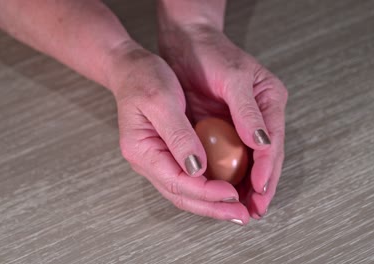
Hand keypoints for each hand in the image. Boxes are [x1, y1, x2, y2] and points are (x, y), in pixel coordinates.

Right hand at [109, 43, 250, 223]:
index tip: (233, 194)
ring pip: (186, 192)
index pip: (178, 182)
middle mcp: (147, 161)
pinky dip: (208, 188)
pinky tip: (226, 189)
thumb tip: (198, 169)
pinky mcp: (167, 155)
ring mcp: (156, 160)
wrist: (131, 69)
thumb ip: (179, 135)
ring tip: (237, 209)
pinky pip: (189, 179)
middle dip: (213, 208)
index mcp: (142, 150)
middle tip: (241, 214)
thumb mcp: (162, 101)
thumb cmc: (143, 79)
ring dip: (212, 203)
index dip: (208, 192)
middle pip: (182, 196)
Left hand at [158, 25, 287, 218]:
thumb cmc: (211, 52)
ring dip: (248, 185)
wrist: (188, 42)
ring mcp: (243, 122)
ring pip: (250, 160)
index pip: (273, 142)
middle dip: (262, 185)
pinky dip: (231, 174)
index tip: (259, 190)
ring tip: (244, 208)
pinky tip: (227, 189)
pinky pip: (231, 155)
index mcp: (270, 100)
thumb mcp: (233, 78)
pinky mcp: (225, 126)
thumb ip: (247, 111)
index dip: (267, 169)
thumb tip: (263, 143)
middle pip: (267, 157)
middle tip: (255, 210)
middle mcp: (261, 114)